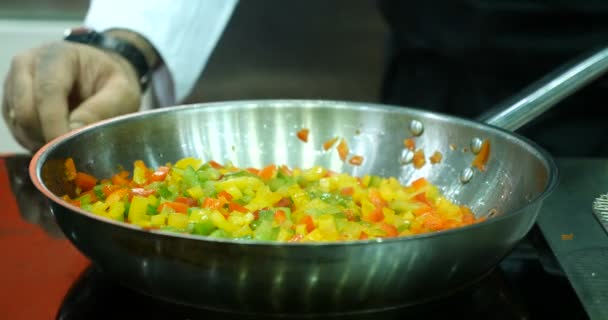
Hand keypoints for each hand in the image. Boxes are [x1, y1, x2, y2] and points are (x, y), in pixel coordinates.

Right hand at [2, 41, 140, 150]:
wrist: (99, 76)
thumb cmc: (111, 83)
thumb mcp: (122, 92)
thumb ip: (102, 109)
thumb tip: (73, 132)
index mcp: (56, 56)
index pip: (47, 92)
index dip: (56, 125)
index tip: (70, 151)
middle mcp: (26, 65)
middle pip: (26, 111)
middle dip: (49, 137)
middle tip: (74, 153)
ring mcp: (14, 84)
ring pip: (19, 125)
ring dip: (43, 142)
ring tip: (71, 144)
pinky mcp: (10, 104)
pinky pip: (17, 132)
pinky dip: (36, 143)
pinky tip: (58, 142)